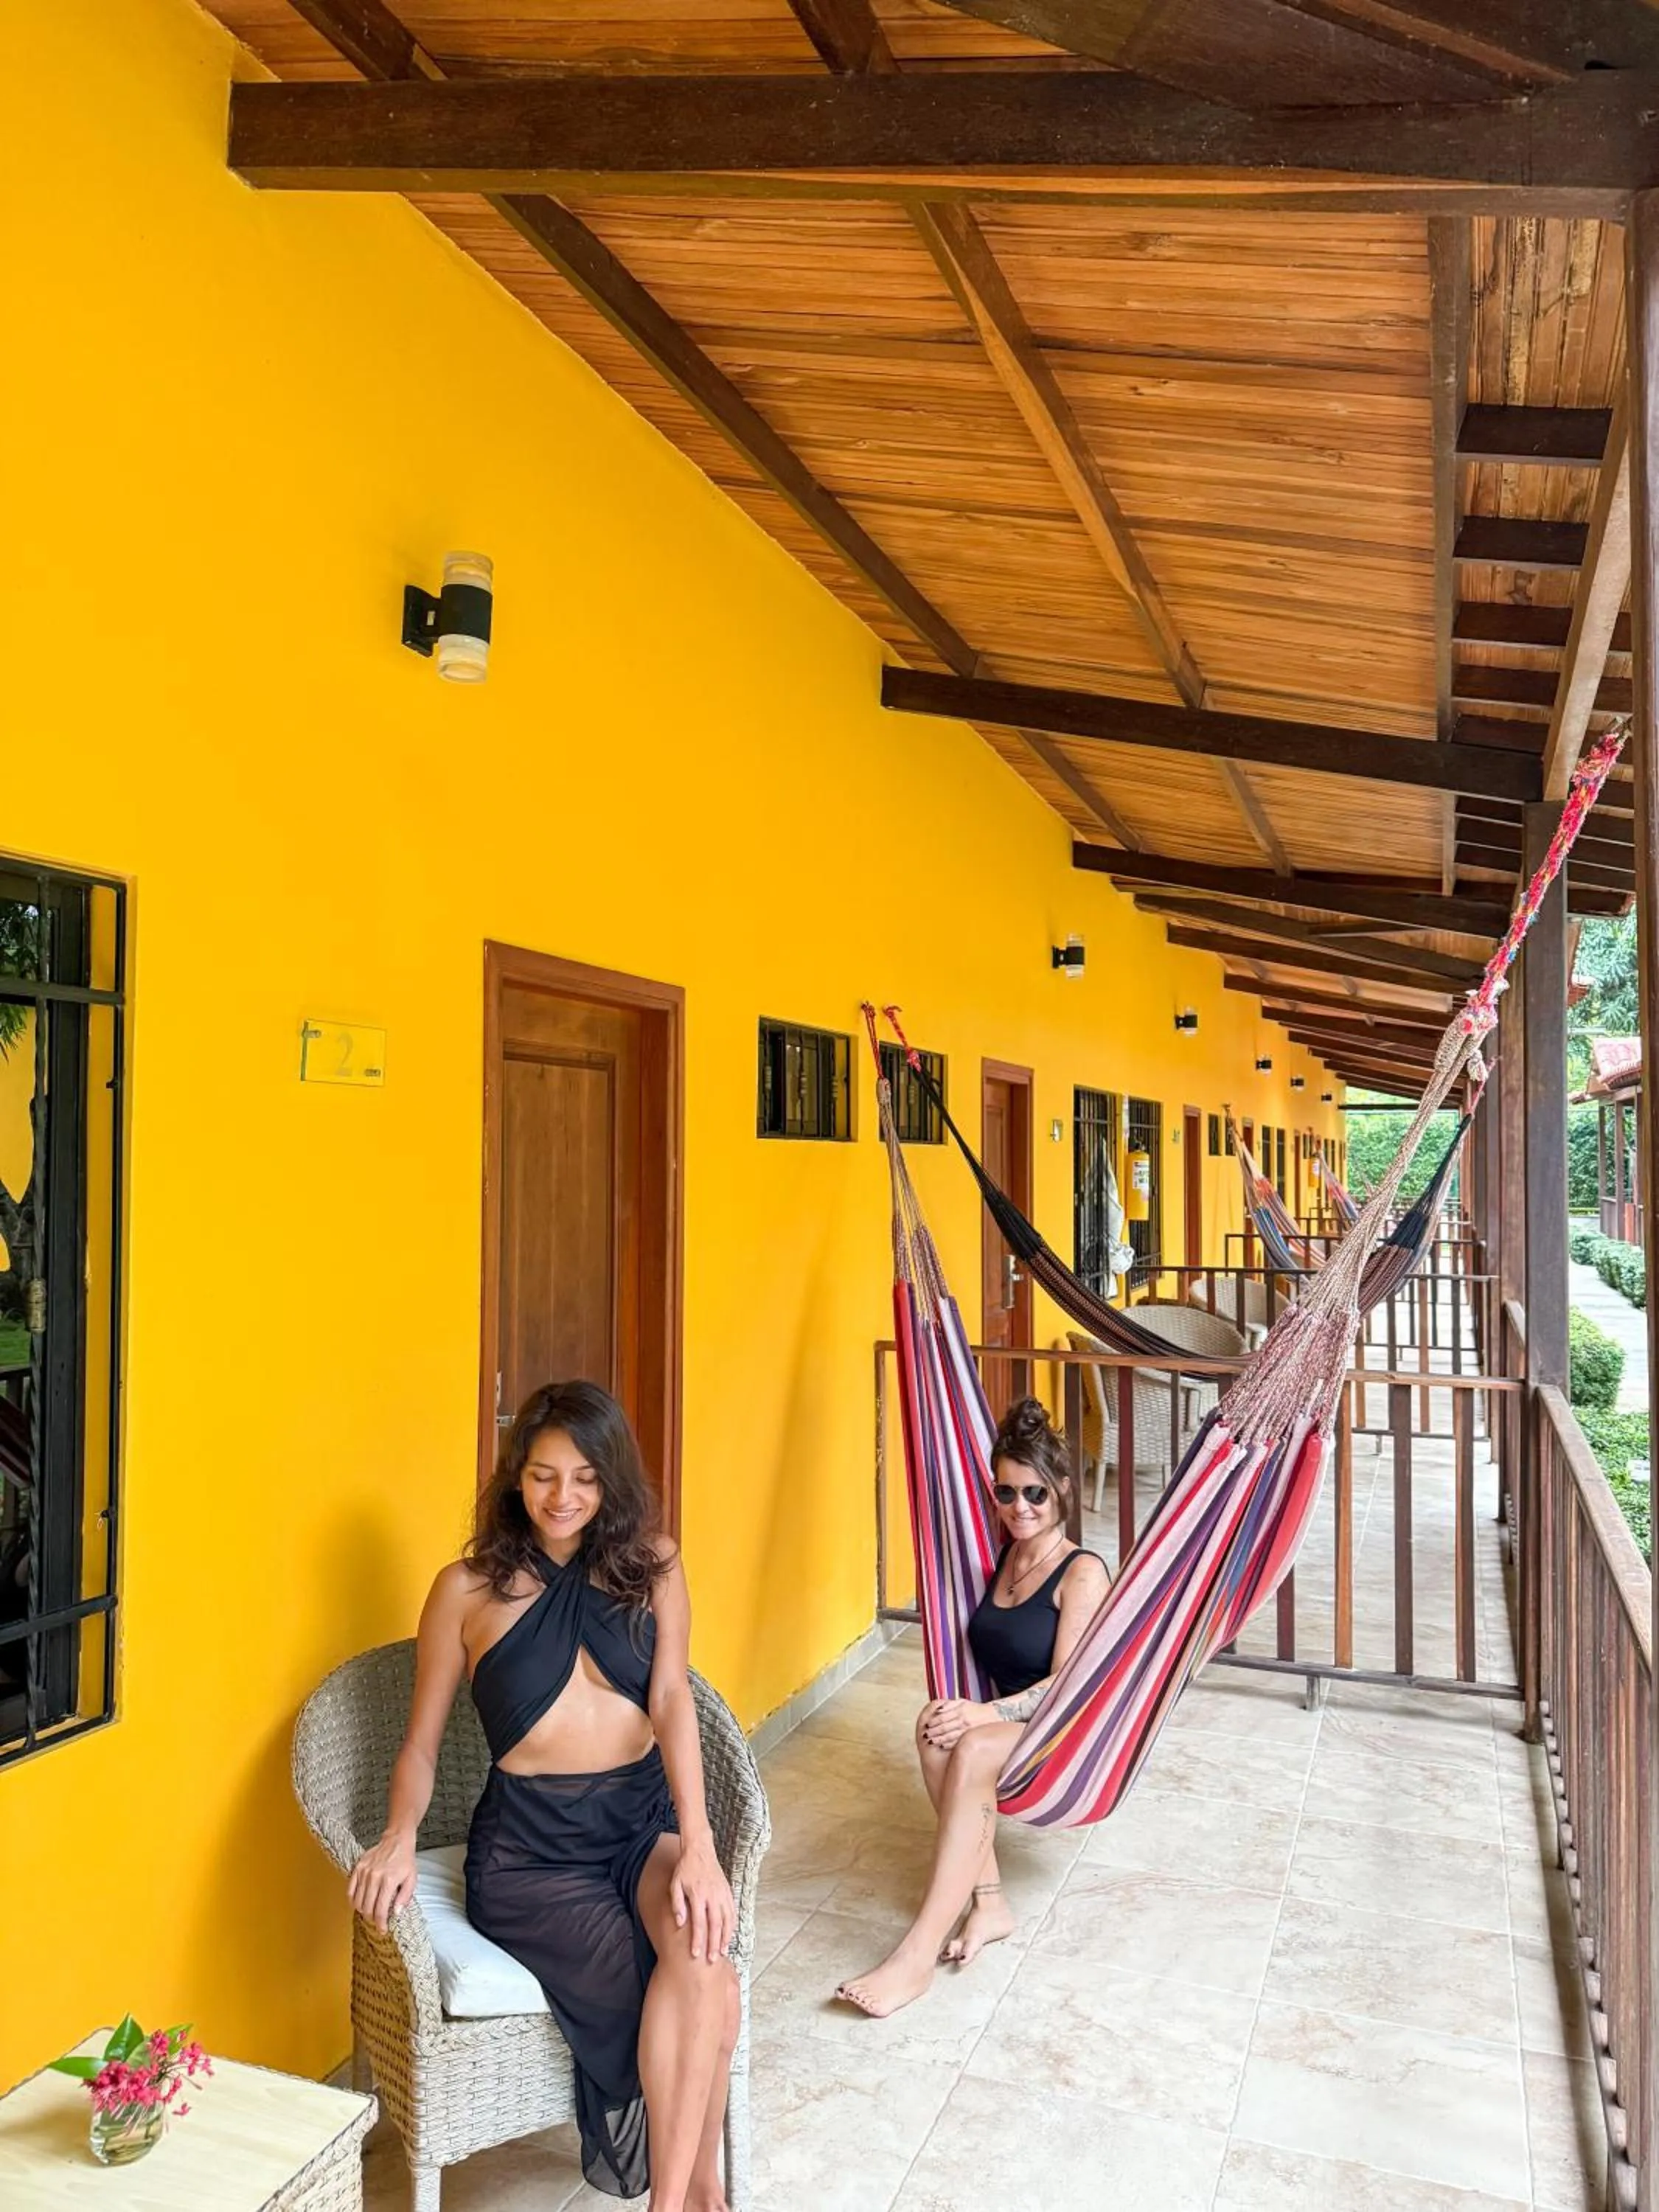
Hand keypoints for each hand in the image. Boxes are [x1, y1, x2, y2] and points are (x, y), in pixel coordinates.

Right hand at [347, 1830, 416, 1931]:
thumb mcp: (412, 1879)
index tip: (383, 1929)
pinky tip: (360, 1903)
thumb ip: (405, 1897)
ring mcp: (364, 1872)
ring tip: (370, 1912)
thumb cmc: (405, 1860)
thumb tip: (396, 1913)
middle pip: (367, 1908)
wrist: (396, 1840)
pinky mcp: (357, 1868)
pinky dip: (353, 1900)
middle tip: (377, 1921)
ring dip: (363, 1911)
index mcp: (389, 1881)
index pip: (381, 1910)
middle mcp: (375, 1877)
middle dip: (372, 1919)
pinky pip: (350, 1890)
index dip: (381, 1923)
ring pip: (358, 1902)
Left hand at [671, 1835, 735, 1962]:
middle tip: (712, 1960)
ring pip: (727, 1920)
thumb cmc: (685, 1868)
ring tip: (722, 1952)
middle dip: (713, 1944)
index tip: (696, 1954)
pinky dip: (732, 1925)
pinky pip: (732, 1911)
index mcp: (698, 1895)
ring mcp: (722, 1894)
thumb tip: (680, 1923)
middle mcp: (712, 1896)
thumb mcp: (675, 1884)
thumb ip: (677, 1904)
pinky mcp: (728, 1891)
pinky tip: (729, 1935)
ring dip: (725, 1937)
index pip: (699, 1923)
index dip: (698, 1940)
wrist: (700, 1850)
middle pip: (715, 1925)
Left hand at [921, 1698, 989, 1750]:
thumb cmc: (974, 1708)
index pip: (943, 1716)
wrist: (993, 1716)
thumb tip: (937, 1709)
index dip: (933, 1721)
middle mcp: (963, 1720)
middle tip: (925, 1735)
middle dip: (933, 1732)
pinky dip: (949, 1745)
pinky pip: (958, 1742)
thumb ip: (949, 1704)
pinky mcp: (971, 1737)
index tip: (926, 1725)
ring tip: (930, 1742)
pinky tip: (942, 1746)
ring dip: (939, 1739)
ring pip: (950, 1736)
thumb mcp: (962, 1702)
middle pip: (945, 1727)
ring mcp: (967, 1730)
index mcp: (960, 1710)